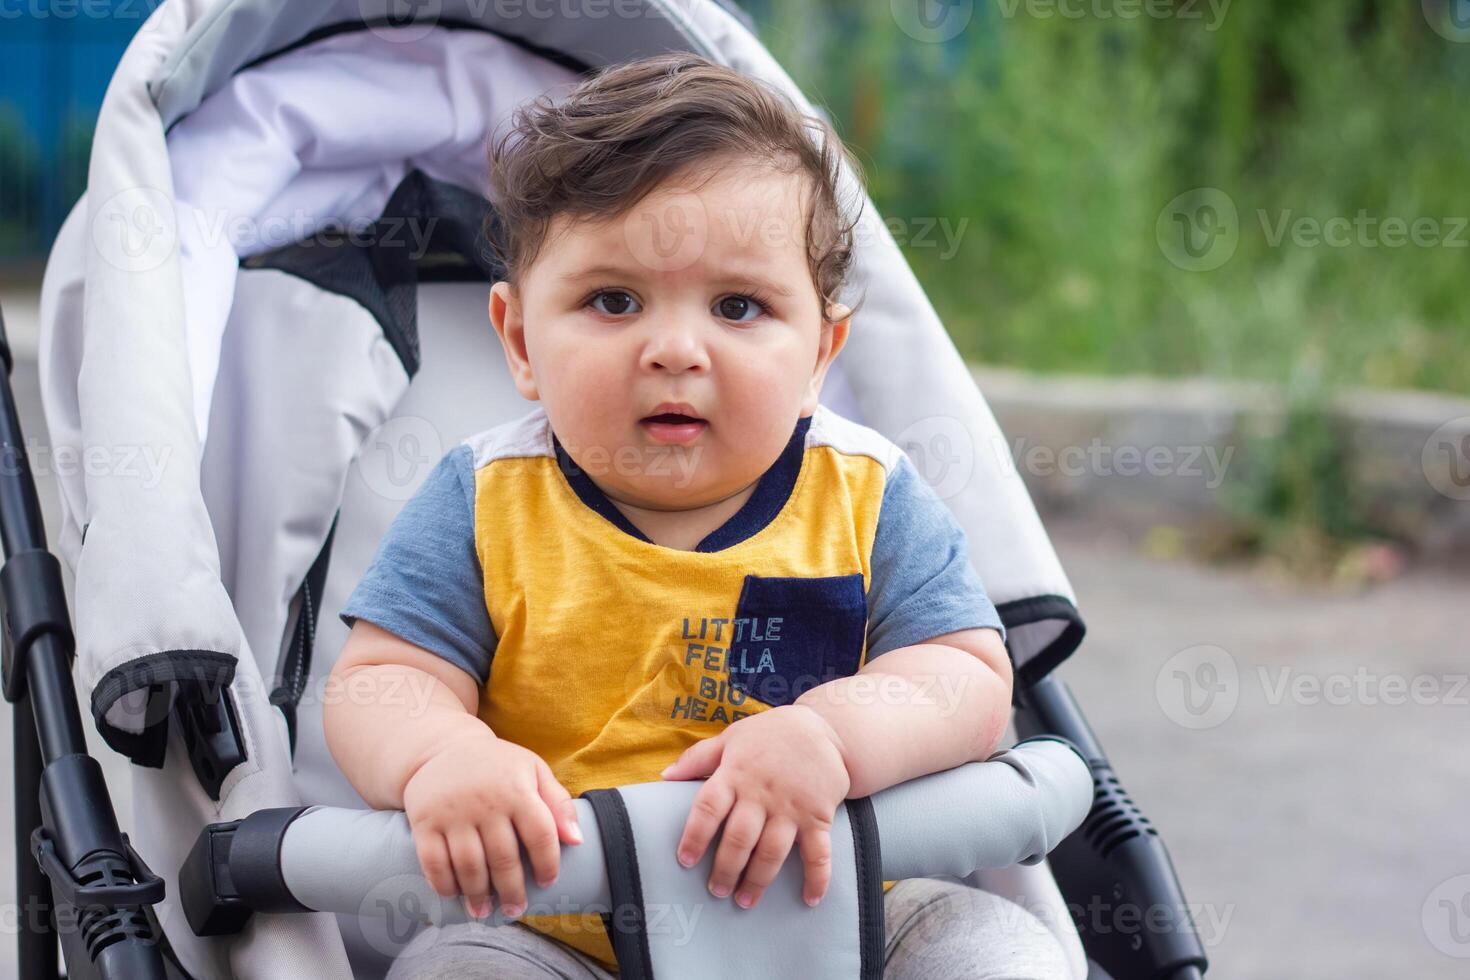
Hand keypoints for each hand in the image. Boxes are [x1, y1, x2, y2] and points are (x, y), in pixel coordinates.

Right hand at [403, 729, 582, 919]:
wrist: (442, 748)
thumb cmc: (497, 766)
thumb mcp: (533, 770)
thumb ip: (559, 803)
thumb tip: (577, 842)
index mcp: (516, 789)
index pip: (540, 835)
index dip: (547, 864)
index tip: (547, 882)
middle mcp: (485, 802)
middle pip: (503, 858)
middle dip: (512, 891)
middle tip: (515, 910)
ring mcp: (452, 813)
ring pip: (468, 865)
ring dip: (478, 895)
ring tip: (485, 912)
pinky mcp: (425, 822)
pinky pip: (433, 862)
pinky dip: (444, 885)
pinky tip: (455, 894)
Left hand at [660, 704, 849, 909]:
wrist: (827, 729)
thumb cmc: (771, 735)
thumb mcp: (732, 738)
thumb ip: (698, 757)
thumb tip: (665, 776)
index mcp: (736, 773)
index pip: (709, 808)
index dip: (695, 836)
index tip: (684, 860)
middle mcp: (762, 793)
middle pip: (740, 838)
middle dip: (726, 869)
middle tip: (716, 890)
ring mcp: (792, 807)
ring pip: (772, 851)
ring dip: (758, 880)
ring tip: (745, 901)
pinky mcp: (819, 816)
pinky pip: (819, 852)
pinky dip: (817, 878)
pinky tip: (809, 899)